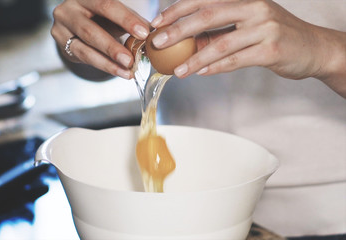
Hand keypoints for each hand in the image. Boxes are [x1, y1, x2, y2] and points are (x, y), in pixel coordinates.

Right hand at [51, 0, 150, 78]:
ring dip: (108, 62)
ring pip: (85, 48)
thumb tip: (153, 31)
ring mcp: (61, 28)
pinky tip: (118, 71)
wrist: (77, 26)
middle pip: (90, 30)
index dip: (126, 20)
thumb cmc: (101, 17)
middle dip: (112, 47)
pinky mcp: (62, 45)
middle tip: (130, 60)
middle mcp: (69, 9)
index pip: (106, 5)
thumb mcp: (115, 14)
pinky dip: (104, 66)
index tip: (143, 33)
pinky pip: (84, 58)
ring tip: (126, 70)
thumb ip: (131, 20)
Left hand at [149, 0, 345, 94]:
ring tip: (177, 70)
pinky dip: (216, 68)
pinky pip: (236, 60)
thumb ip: (219, 32)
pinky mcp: (271, 50)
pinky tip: (200, 73)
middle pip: (207, 16)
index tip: (158, 23)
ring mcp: (264, 28)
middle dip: (178, 30)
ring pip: (220, 44)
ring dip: (194, 58)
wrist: (314, 48)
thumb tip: (185, 43)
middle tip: (159, 43)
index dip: (177, 10)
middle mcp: (254, 8)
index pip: (204, 0)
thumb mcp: (247, 26)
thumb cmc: (275, 36)